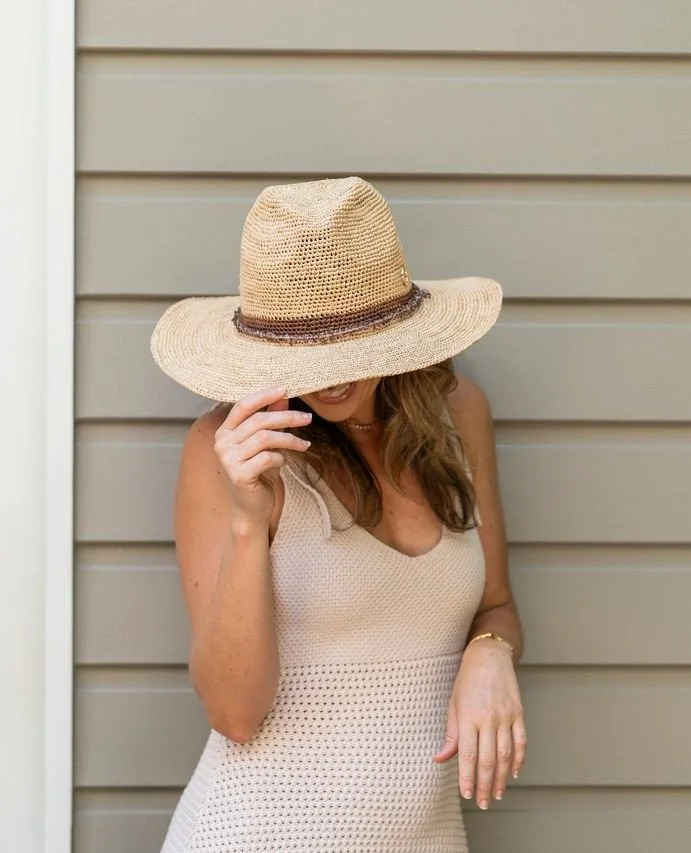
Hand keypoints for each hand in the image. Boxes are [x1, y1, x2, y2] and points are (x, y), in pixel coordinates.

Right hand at [214, 387, 312, 524]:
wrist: (252, 507)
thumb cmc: (260, 473)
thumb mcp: (268, 443)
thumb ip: (271, 419)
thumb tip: (283, 396)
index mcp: (225, 431)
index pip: (243, 405)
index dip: (264, 396)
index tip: (286, 389)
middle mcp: (222, 443)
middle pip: (259, 421)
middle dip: (287, 417)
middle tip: (307, 418)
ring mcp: (227, 459)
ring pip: (265, 438)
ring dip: (289, 439)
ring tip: (304, 445)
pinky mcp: (238, 475)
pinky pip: (267, 458)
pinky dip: (281, 458)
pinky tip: (284, 463)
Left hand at [433, 639, 526, 808]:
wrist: (489, 657)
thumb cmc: (466, 680)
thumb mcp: (453, 705)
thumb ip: (451, 735)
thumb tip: (441, 759)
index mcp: (468, 717)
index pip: (468, 755)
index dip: (468, 778)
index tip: (467, 794)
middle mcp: (488, 718)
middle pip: (488, 760)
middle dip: (485, 785)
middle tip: (483, 802)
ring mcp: (505, 716)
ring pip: (506, 755)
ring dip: (502, 778)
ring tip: (497, 794)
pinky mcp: (518, 713)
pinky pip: (521, 742)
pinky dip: (519, 760)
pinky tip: (514, 773)